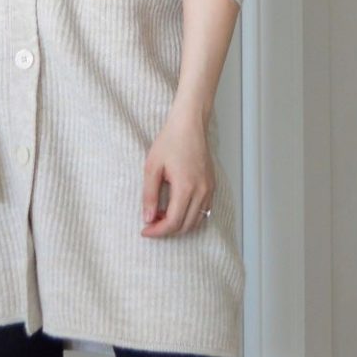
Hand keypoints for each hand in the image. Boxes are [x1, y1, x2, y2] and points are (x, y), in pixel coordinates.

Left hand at [141, 105, 214, 236]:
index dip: (157, 231)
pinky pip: (204, 210)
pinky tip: (175, 208)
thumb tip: (148, 218)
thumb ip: (149, 195)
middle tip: (151, 223)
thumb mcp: (152, 167)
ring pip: (196, 221)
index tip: (145, 230)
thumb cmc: (170, 141)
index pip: (172, 222)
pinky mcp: (212, 185)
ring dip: (179, 224)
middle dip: (166, 230)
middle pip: (185, 226)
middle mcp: (201, 191)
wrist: (190, 125)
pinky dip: (190, 216)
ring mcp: (209, 189)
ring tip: (161, 215)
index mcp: (185, 187)